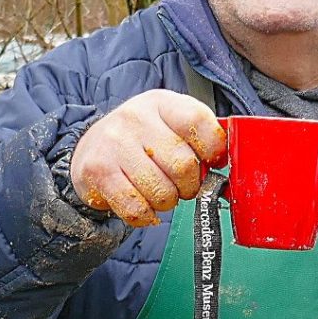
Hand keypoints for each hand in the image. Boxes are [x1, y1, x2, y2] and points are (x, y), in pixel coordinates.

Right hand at [68, 90, 228, 226]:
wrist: (91, 147)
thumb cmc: (142, 140)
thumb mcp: (169, 124)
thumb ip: (199, 137)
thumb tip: (226, 164)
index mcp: (161, 102)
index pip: (198, 122)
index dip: (213, 149)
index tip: (212, 161)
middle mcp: (135, 118)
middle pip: (183, 165)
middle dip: (189, 186)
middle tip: (182, 186)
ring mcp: (114, 144)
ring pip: (161, 192)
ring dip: (167, 202)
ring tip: (159, 192)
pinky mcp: (98, 171)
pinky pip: (136, 208)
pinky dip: (146, 216)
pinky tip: (142, 204)